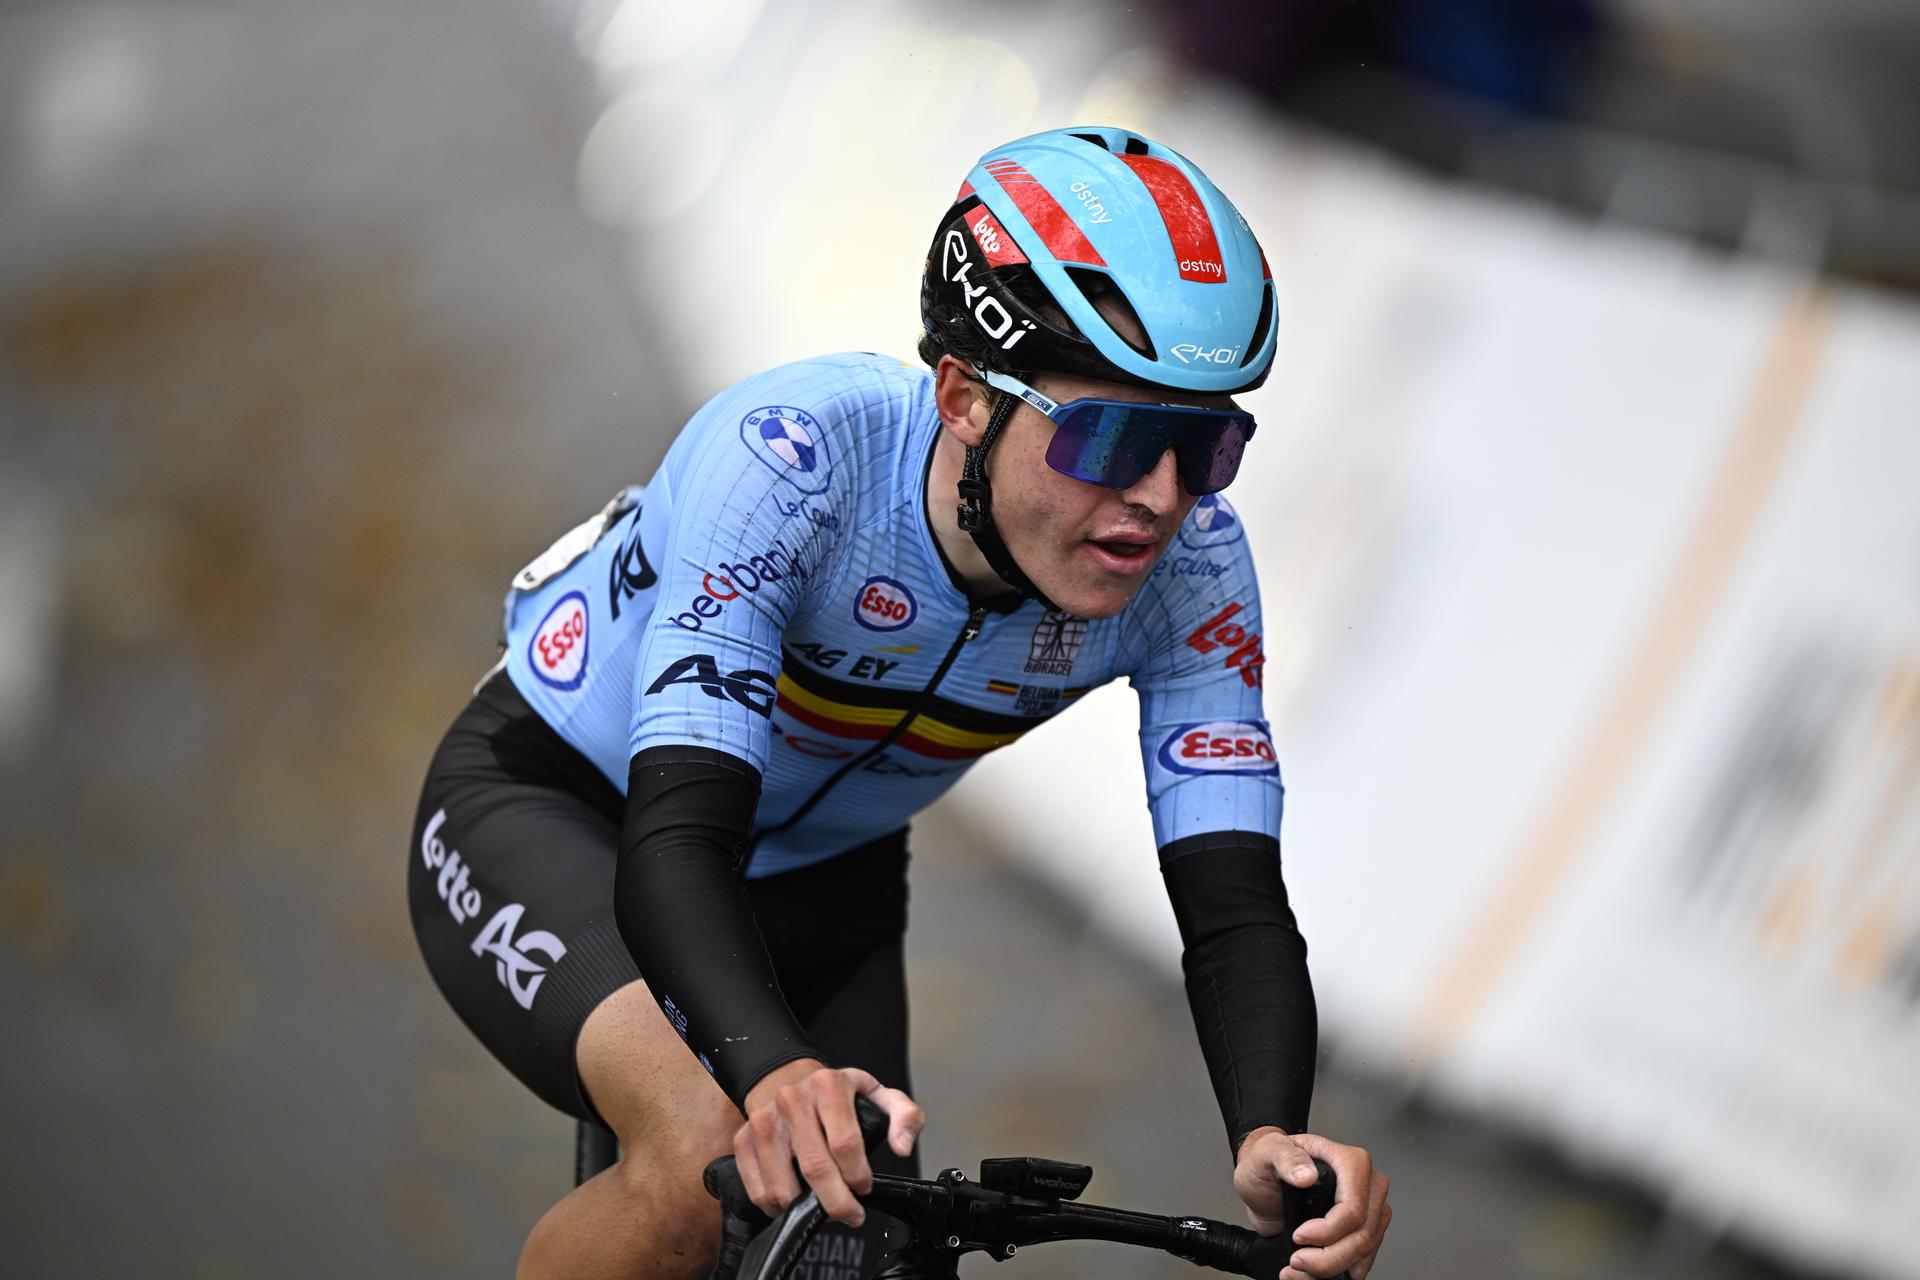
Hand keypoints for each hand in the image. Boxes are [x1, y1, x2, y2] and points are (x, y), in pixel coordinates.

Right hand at [734, 1060, 923, 1226]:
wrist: (784, 1076)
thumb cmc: (833, 1093)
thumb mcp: (876, 1093)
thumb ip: (904, 1115)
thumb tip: (902, 1147)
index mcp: (829, 1086)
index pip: (845, 1143)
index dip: (858, 1175)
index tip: (864, 1188)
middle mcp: (793, 1100)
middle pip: (815, 1167)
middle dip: (837, 1202)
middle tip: (850, 1213)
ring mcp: (764, 1121)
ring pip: (783, 1186)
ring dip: (804, 1208)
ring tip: (820, 1205)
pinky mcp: (743, 1140)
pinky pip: (757, 1190)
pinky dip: (776, 1207)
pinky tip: (793, 1199)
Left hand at [1234, 1128, 1390, 1279]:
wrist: (1264, 1183)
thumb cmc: (1267, 1163)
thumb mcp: (1267, 1153)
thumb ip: (1285, 1158)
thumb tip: (1307, 1175)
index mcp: (1351, 1162)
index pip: (1353, 1208)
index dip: (1328, 1231)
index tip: (1300, 1236)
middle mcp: (1368, 1185)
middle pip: (1361, 1235)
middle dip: (1328, 1258)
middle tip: (1297, 1261)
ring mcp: (1370, 1209)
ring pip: (1362, 1251)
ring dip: (1330, 1268)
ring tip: (1299, 1268)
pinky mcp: (1365, 1230)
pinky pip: (1360, 1259)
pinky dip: (1337, 1271)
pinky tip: (1312, 1272)